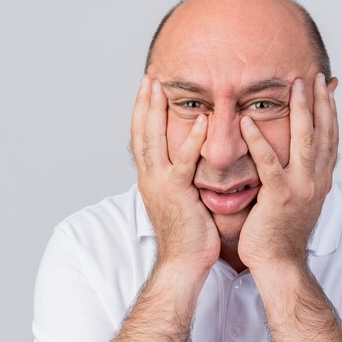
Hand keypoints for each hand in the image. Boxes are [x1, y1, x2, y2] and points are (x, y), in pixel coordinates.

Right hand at [130, 76, 220, 270]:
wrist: (183, 263)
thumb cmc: (188, 233)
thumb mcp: (180, 198)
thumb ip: (181, 177)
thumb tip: (189, 161)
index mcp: (150, 178)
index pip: (142, 138)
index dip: (143, 112)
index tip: (147, 89)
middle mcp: (149, 177)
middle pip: (141, 132)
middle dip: (144, 103)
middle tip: (148, 77)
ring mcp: (159, 185)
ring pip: (153, 141)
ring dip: (156, 112)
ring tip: (162, 87)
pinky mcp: (176, 193)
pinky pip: (182, 162)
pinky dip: (191, 140)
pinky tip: (200, 120)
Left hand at [238, 73, 338, 269]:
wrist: (279, 262)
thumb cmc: (282, 231)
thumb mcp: (299, 198)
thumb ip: (300, 174)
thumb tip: (299, 155)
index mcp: (321, 179)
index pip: (330, 137)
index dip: (330, 110)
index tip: (327, 87)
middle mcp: (317, 179)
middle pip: (323, 132)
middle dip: (320, 101)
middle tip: (314, 75)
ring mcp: (302, 188)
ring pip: (305, 141)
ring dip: (301, 111)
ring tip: (294, 85)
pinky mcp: (279, 197)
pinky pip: (269, 164)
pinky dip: (259, 141)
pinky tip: (248, 121)